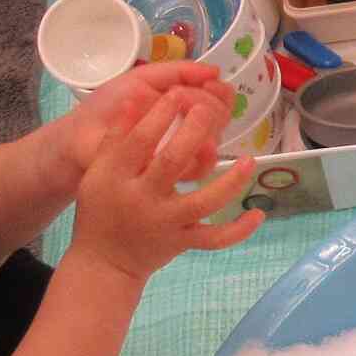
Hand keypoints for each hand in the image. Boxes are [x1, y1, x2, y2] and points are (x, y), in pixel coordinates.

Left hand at [49, 61, 230, 182]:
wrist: (78, 137)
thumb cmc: (106, 107)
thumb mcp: (141, 80)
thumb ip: (177, 71)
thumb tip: (215, 71)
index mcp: (182, 106)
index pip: (217, 99)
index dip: (221, 92)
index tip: (213, 84)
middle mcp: (186, 130)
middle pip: (221, 120)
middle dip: (215, 107)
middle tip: (197, 102)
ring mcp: (180, 154)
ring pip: (215, 143)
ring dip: (209, 128)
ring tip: (191, 118)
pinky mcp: (170, 176)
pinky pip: (198, 168)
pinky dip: (201, 154)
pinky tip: (189, 141)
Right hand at [70, 88, 261, 281]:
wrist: (104, 262)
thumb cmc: (101, 209)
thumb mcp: (97, 173)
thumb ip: (115, 139)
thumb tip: (135, 100)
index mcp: (115, 178)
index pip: (138, 140)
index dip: (159, 114)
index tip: (178, 93)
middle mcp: (141, 199)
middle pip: (171, 161)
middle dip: (193, 132)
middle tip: (208, 109)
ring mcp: (165, 222)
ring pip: (203, 201)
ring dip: (230, 181)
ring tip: (250, 160)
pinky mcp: (182, 242)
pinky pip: (215, 238)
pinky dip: (238, 230)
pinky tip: (259, 214)